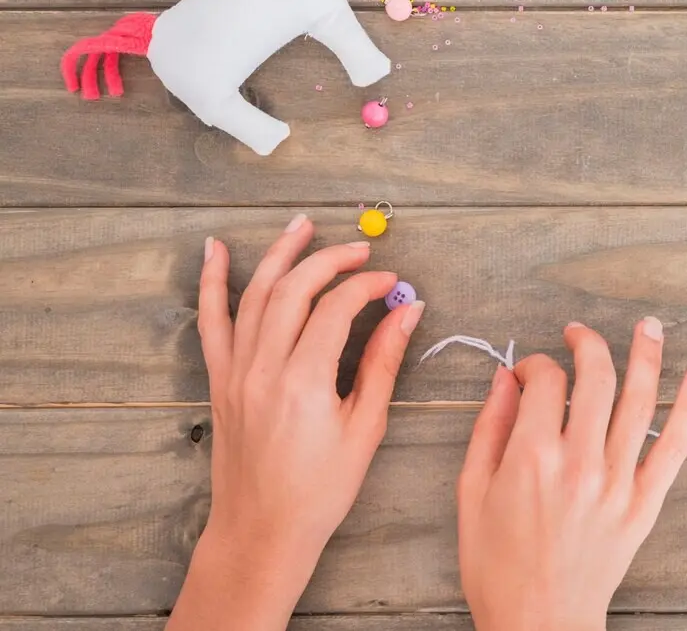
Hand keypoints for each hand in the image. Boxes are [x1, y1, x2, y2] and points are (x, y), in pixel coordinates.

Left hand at [167, 213, 423, 630]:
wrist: (262, 530)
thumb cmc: (320, 489)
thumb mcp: (365, 428)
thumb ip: (383, 363)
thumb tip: (407, 311)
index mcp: (304, 383)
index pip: (335, 309)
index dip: (367, 287)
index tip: (393, 283)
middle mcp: (263, 369)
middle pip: (294, 290)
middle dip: (329, 260)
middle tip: (361, 249)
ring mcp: (236, 372)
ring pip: (254, 295)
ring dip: (279, 255)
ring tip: (301, 225)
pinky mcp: (220, 380)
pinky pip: (212, 321)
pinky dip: (212, 283)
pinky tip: (214, 251)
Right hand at [458, 318, 686, 630]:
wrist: (539, 624)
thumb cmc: (497, 566)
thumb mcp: (471, 494)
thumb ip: (489, 429)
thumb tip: (505, 380)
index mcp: (531, 457)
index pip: (545, 382)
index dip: (536, 365)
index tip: (529, 373)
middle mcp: (579, 462)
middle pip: (595, 379)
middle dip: (587, 344)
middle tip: (578, 333)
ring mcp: (617, 482)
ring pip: (639, 401)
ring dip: (647, 355)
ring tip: (649, 326)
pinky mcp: (643, 503)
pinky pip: (674, 446)